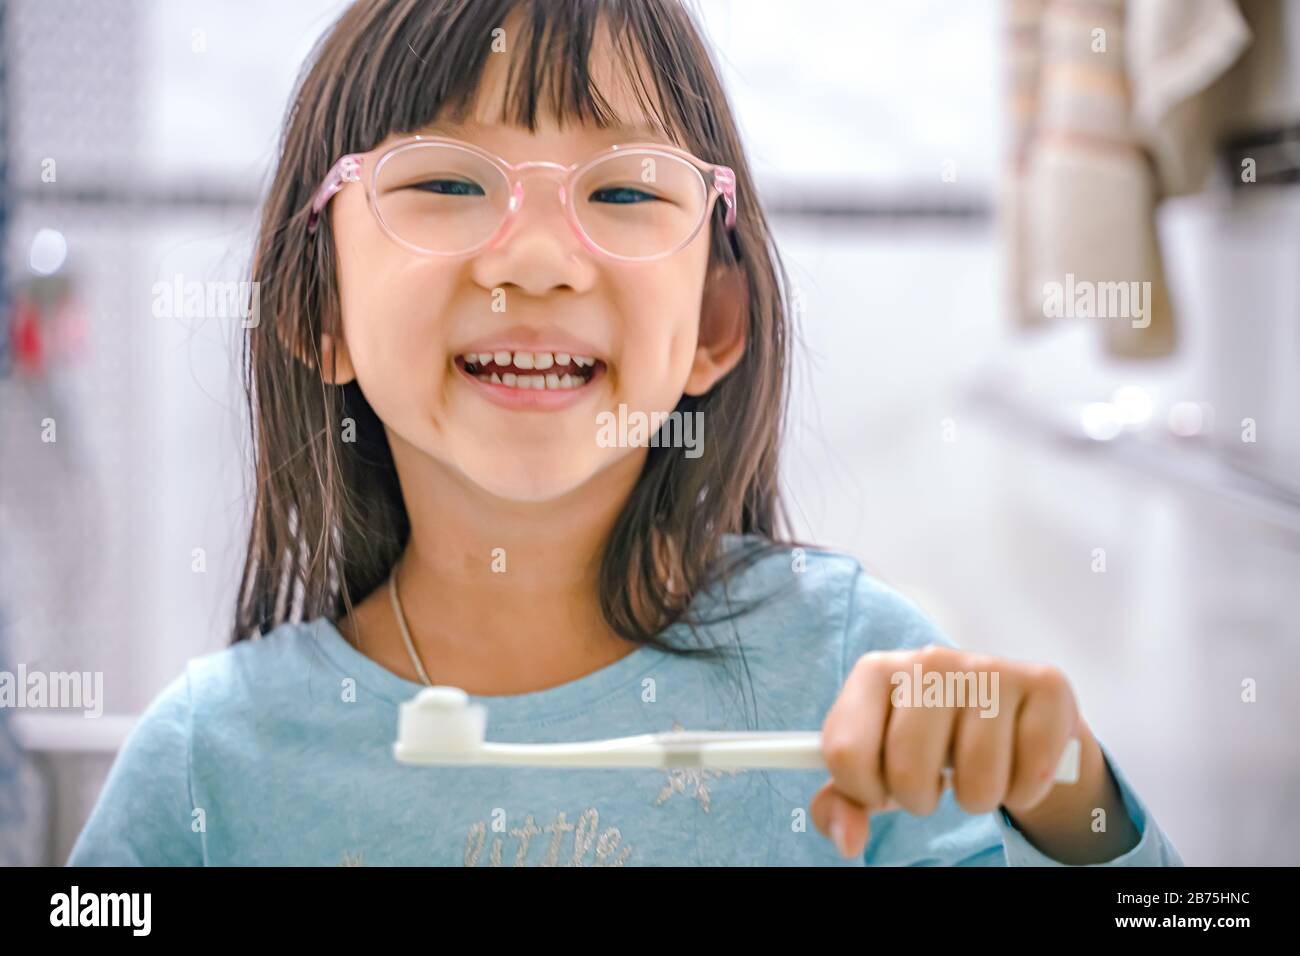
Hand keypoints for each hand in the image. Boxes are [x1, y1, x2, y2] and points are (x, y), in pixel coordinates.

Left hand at [810, 644, 1083, 858]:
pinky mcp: (1043, 684)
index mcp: (874, 673)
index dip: (864, 791)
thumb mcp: (878, 769)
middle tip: (934, 783)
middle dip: (920, 799)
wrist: (1011, 714)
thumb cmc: (929, 744)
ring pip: (977, 780)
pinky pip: (1031, 775)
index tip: (882, 789)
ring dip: (977, 798)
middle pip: (908, 770)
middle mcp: (929, 661)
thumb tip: (849, 841)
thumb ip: (844, 803)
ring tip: (975, 772)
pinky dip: (1024, 791)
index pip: (845, 752)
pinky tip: (1016, 764)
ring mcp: (988, 669)